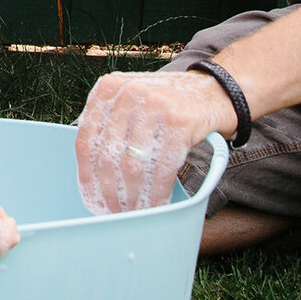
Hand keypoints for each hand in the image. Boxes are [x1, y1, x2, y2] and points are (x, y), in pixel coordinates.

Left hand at [75, 70, 227, 213]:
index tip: (91, 198)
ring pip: (134, 165)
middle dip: (110, 191)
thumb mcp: (132, 102)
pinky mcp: (180, 121)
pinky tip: (156, 203)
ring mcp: (155, 105)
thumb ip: (109, 126)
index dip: (87, 175)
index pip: (86, 140)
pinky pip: (162, 167)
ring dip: (133, 196)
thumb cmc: (167, 104)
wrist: (214, 91)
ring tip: (134, 211)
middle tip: (114, 210)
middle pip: (108, 155)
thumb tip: (92, 176)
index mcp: (108, 88)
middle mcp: (128, 93)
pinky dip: (158, 192)